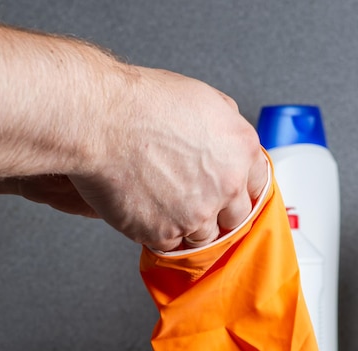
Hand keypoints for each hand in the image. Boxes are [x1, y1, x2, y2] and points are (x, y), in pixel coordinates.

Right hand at [69, 70, 267, 250]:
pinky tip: (149, 212)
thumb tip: (230, 144)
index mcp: (242, 150)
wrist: (100, 121)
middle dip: (219, 213)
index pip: (258, 185)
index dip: (241, 190)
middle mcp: (227, 185)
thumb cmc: (142, 103)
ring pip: (205, 236)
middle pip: (236, 217)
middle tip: (197, 202)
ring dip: (190, 226)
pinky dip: (160, 233)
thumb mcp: (203, 99)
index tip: (232, 195)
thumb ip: (226, 127)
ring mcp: (198, 214)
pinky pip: (171, 245)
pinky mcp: (167, 233)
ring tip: (166, 205)